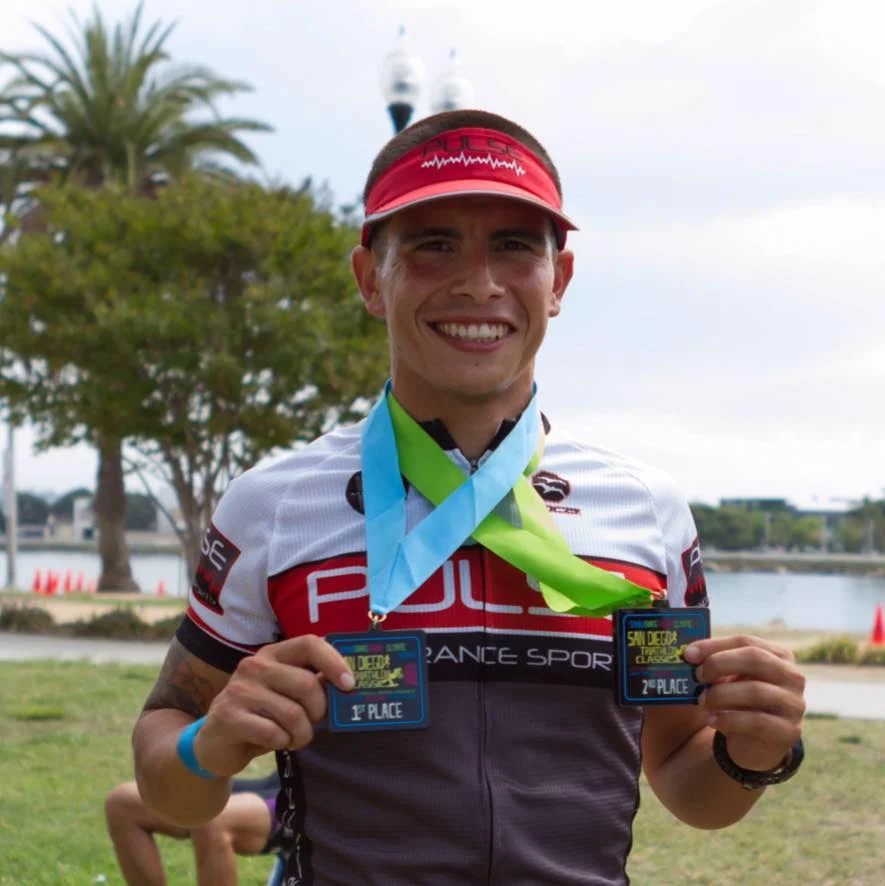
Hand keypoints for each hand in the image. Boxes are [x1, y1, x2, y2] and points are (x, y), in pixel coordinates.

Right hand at [194, 635, 353, 775]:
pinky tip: (274, 741)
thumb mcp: (286, 694)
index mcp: (273, 653)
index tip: (349, 685)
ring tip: (293, 737)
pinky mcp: (229, 716)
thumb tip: (348, 680)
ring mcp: (239, 690)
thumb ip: (311, 682)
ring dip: (301, 734)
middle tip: (311, 723)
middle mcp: (254, 665)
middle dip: (317, 712)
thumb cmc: (261, 716)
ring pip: (293, 714)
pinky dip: (282, 743)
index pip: (310, 643)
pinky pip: (273, 733)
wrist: (215, 743)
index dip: (334, 662)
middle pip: (307, 685)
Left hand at [685, 635, 805, 771]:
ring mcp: (794, 704)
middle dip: (719, 664)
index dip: (715, 645)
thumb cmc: (740, 702)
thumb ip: (716, 665)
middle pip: (755, 658)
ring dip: (721, 694)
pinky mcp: (789, 731)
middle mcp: (792, 676)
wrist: (755, 744)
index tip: (689, 654)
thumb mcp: (729, 680)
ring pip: (756, 690)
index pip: (745, 641)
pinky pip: (757, 721)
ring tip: (702, 701)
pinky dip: (728, 719)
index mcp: (778, 656)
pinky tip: (711, 720)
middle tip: (697, 676)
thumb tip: (689, 654)